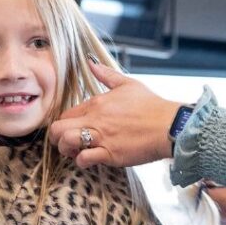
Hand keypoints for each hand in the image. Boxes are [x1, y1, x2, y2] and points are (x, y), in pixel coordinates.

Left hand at [49, 61, 181, 167]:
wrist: (169, 125)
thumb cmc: (151, 106)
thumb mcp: (128, 84)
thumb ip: (106, 75)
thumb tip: (90, 62)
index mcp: (96, 103)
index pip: (65, 114)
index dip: (64, 124)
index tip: (72, 129)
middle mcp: (95, 119)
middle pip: (58, 129)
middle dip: (56, 138)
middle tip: (66, 143)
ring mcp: (101, 137)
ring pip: (66, 143)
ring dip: (66, 150)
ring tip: (76, 152)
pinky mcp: (110, 153)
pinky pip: (84, 159)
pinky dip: (82, 161)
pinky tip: (89, 160)